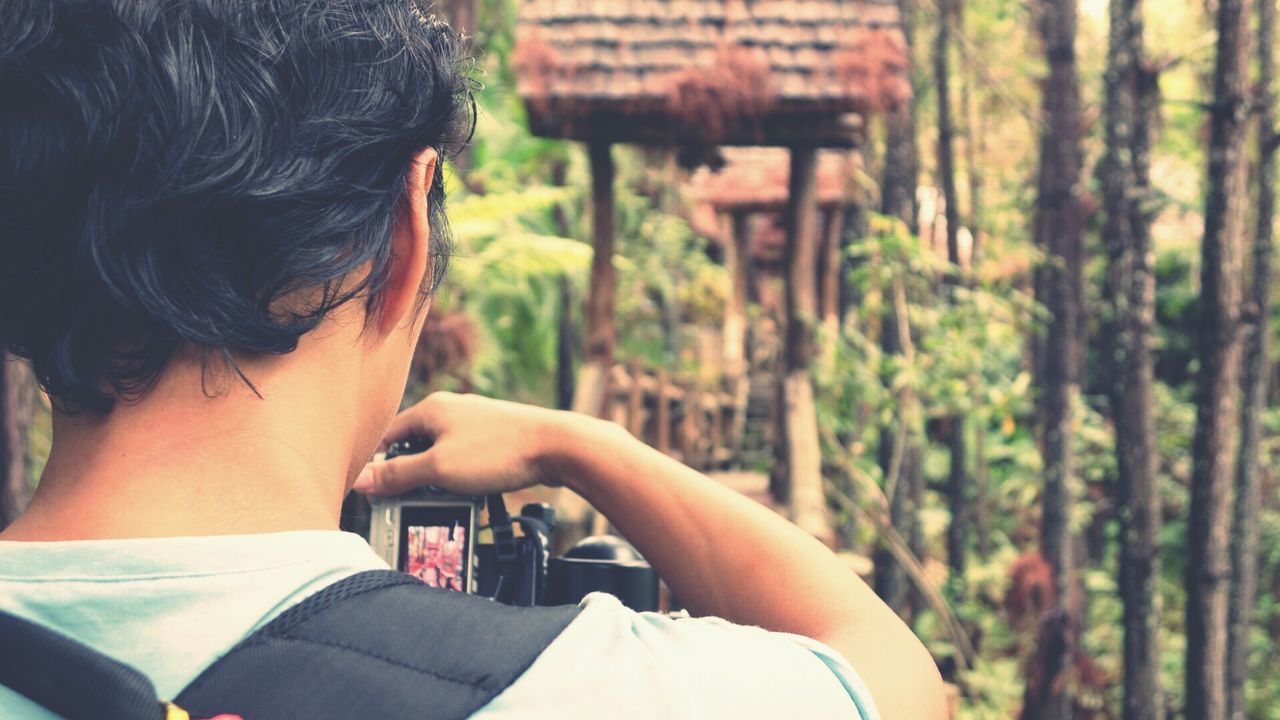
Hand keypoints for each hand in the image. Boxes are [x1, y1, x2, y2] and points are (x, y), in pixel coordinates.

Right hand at [353, 392, 574, 496]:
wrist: (557, 447)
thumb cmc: (500, 451)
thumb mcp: (439, 469)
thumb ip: (398, 475)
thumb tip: (362, 480)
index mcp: (432, 409)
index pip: (388, 437)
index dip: (377, 466)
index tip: (374, 493)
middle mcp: (452, 410)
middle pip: (415, 446)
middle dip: (410, 476)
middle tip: (408, 502)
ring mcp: (476, 423)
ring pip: (441, 454)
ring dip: (437, 481)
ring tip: (443, 500)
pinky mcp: (496, 438)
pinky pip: (465, 460)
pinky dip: (461, 478)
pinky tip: (469, 493)